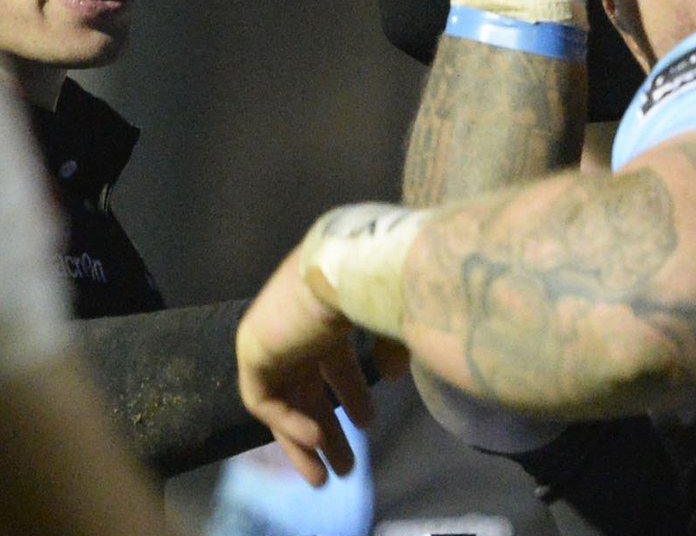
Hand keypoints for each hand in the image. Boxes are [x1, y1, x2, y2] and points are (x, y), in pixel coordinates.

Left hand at [235, 246, 377, 485]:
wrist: (351, 265)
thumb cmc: (381, 288)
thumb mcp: (393, 323)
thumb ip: (391, 348)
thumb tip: (395, 374)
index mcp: (330, 315)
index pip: (334, 365)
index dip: (351, 397)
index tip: (368, 425)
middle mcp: (299, 328)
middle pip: (309, 391)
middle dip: (328, 432)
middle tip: (344, 467)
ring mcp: (273, 338)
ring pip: (284, 402)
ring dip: (304, 441)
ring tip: (323, 477)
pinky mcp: (254, 349)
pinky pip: (264, 400)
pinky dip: (287, 422)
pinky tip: (315, 438)